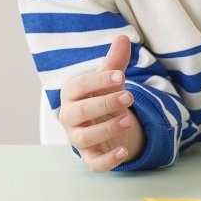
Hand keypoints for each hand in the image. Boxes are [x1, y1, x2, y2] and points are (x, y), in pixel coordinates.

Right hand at [57, 35, 146, 171]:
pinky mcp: (90, 156)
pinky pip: (93, 163)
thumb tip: (123, 38)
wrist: (104, 124)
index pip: (79, 85)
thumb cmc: (102, 97)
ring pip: (84, 138)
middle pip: (79, 112)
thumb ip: (115, 63)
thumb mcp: (110, 80)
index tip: (121, 75)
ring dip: (106, 129)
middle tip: (128, 96)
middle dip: (104, 103)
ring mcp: (78, 138)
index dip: (99, 80)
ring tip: (129, 120)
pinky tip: (123, 152)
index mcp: (72, 94)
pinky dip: (107, 160)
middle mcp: (70, 117)